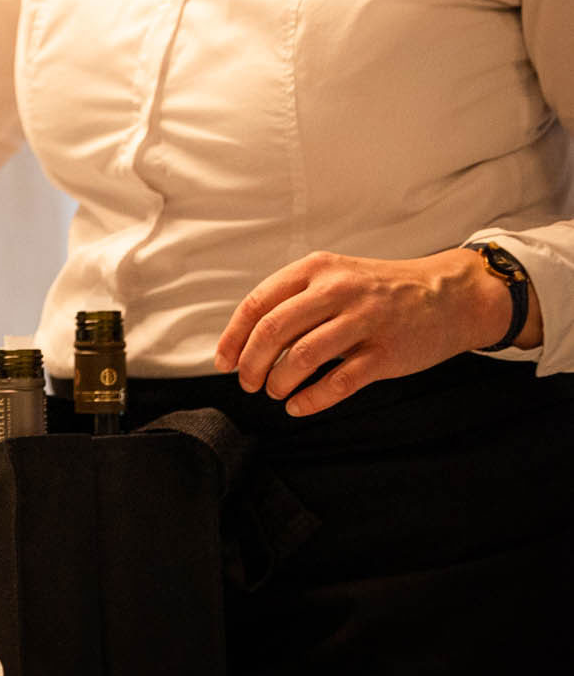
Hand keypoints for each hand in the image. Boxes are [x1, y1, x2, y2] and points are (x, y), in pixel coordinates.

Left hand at [212, 248, 529, 416]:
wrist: (450, 295)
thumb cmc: (380, 290)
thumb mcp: (335, 276)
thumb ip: (294, 300)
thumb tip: (246, 341)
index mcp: (316, 269)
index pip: (257, 304)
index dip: (233, 338)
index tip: (225, 362)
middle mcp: (337, 290)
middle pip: (272, 331)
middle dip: (251, 364)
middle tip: (248, 383)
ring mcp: (364, 321)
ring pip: (300, 358)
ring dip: (277, 382)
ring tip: (274, 392)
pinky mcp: (386, 353)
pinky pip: (337, 383)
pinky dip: (310, 399)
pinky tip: (297, 405)